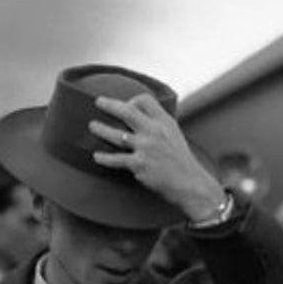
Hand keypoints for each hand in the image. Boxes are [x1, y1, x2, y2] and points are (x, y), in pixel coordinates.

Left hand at [88, 94, 224, 221]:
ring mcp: (146, 148)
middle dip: (110, 105)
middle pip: (127, 111)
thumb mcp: (174, 135)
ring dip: (101, 129)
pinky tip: (96, 156)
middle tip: (98, 102)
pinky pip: (116, 159)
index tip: (126, 105)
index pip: (145, 101)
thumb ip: (158, 125)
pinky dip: (104, 158)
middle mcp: (155, 131)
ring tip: (92, 126)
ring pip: (117, 135)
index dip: (132, 100)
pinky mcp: (139, 164)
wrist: (190, 183)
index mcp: (165, 122)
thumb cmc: (180, 160)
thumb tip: (140, 119)